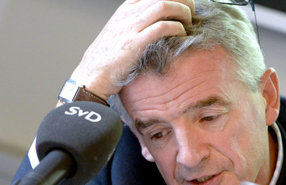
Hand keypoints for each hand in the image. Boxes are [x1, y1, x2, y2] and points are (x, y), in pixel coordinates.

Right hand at [69, 0, 194, 100]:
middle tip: (192, 14)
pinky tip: (182, 36)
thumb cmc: (108, 58)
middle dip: (184, 1)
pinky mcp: (135, 43)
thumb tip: (157, 22)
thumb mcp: (119, 32)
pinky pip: (162, 27)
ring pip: (164, 5)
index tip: (185, 5)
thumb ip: (136, 22)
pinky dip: (178, 29)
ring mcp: (131, 26)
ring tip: (190, 23)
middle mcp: (128, 13)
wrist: (93, 75)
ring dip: (183, 13)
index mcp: (126, 8)